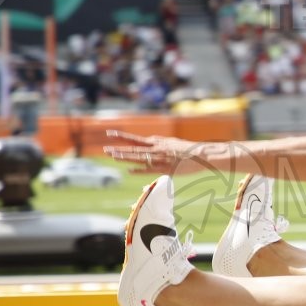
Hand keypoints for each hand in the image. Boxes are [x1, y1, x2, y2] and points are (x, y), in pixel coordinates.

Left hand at [103, 130, 222, 174]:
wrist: (201, 154)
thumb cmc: (187, 149)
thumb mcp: (171, 142)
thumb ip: (160, 143)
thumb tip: (152, 140)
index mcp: (157, 142)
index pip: (135, 139)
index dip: (122, 136)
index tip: (109, 134)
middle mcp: (156, 149)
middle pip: (133, 148)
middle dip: (118, 149)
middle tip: (105, 149)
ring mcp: (160, 158)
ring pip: (139, 157)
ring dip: (125, 157)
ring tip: (113, 157)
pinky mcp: (166, 168)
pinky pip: (150, 169)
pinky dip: (139, 170)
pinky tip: (129, 171)